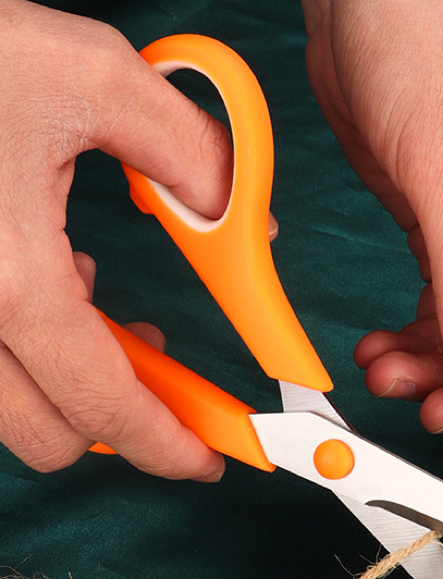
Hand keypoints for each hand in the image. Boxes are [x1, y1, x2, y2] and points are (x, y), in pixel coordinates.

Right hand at [0, 1, 237, 478]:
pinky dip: (27, 353)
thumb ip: (188, 153)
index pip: (105, 405)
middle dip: (120, 422)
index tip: (207, 460)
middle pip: (50, 437)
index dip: (167, 444)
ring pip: (9, 411)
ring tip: (107, 318)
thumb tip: (240, 218)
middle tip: (165, 376)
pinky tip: (47, 286)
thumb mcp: (91, 75)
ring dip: (71, 387)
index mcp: (7, 278)